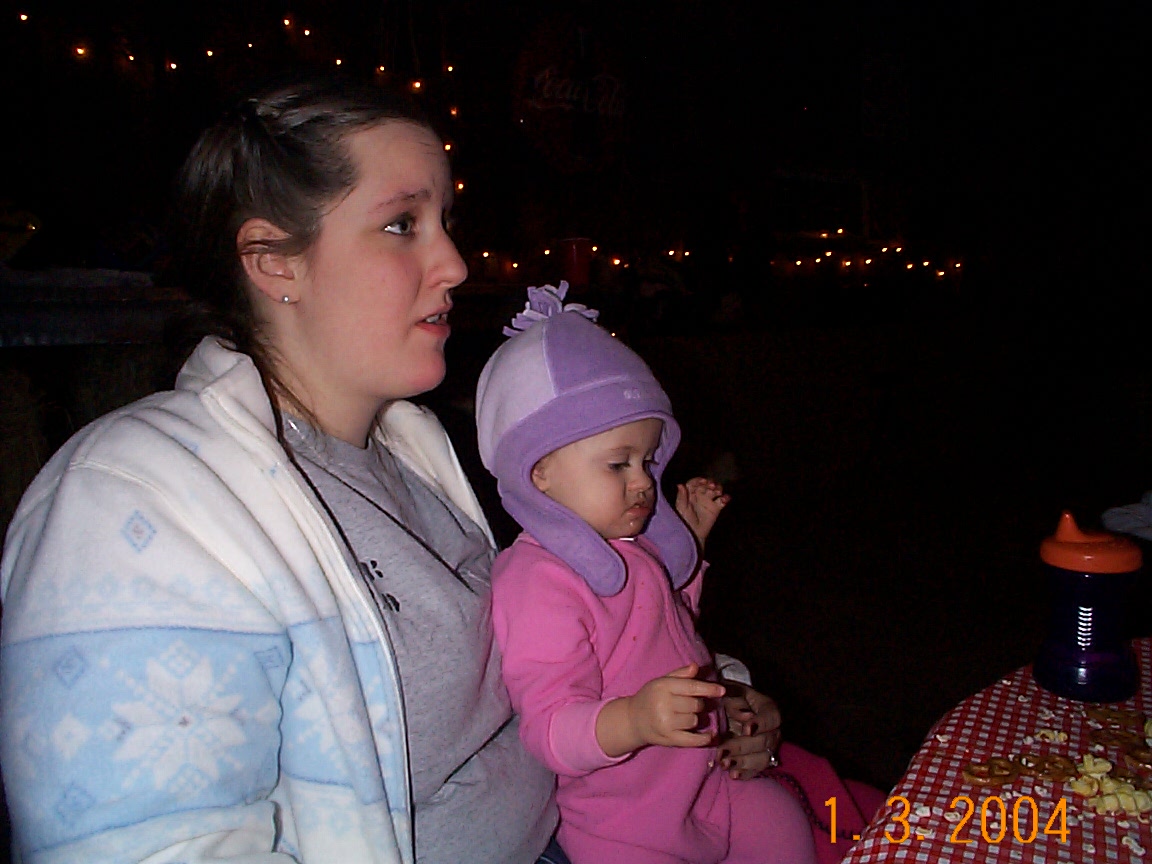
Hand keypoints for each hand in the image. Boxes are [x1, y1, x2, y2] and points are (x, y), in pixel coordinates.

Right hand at [597, 663, 725, 755]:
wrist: (632, 720)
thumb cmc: (650, 697)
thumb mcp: (661, 681)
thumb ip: (680, 674)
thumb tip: (696, 666)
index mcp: (663, 687)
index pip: (691, 687)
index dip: (709, 689)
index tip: (722, 691)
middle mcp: (664, 705)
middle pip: (696, 705)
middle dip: (698, 704)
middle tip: (690, 703)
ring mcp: (666, 723)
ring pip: (695, 721)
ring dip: (695, 718)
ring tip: (684, 716)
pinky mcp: (669, 739)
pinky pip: (692, 740)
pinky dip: (704, 738)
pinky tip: (710, 735)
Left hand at [675, 477, 730, 547]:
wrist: (693, 534)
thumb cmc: (684, 521)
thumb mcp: (681, 509)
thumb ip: (681, 497)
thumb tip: (680, 484)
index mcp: (690, 494)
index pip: (694, 483)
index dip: (698, 480)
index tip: (703, 481)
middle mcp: (700, 495)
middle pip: (706, 485)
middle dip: (710, 483)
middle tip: (712, 486)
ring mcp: (709, 501)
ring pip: (716, 490)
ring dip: (718, 489)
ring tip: (718, 492)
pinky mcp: (716, 508)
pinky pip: (723, 500)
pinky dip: (726, 498)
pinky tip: (725, 498)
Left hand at [718, 682, 782, 779]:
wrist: (725, 708)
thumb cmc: (729, 697)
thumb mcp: (730, 692)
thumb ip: (736, 700)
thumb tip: (746, 716)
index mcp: (767, 709)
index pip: (771, 717)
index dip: (761, 724)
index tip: (746, 729)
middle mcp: (772, 730)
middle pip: (764, 742)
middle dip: (742, 747)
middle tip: (722, 751)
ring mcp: (768, 747)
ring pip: (762, 759)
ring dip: (742, 763)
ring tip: (724, 764)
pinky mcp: (759, 760)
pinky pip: (756, 770)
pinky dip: (745, 774)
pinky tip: (732, 775)